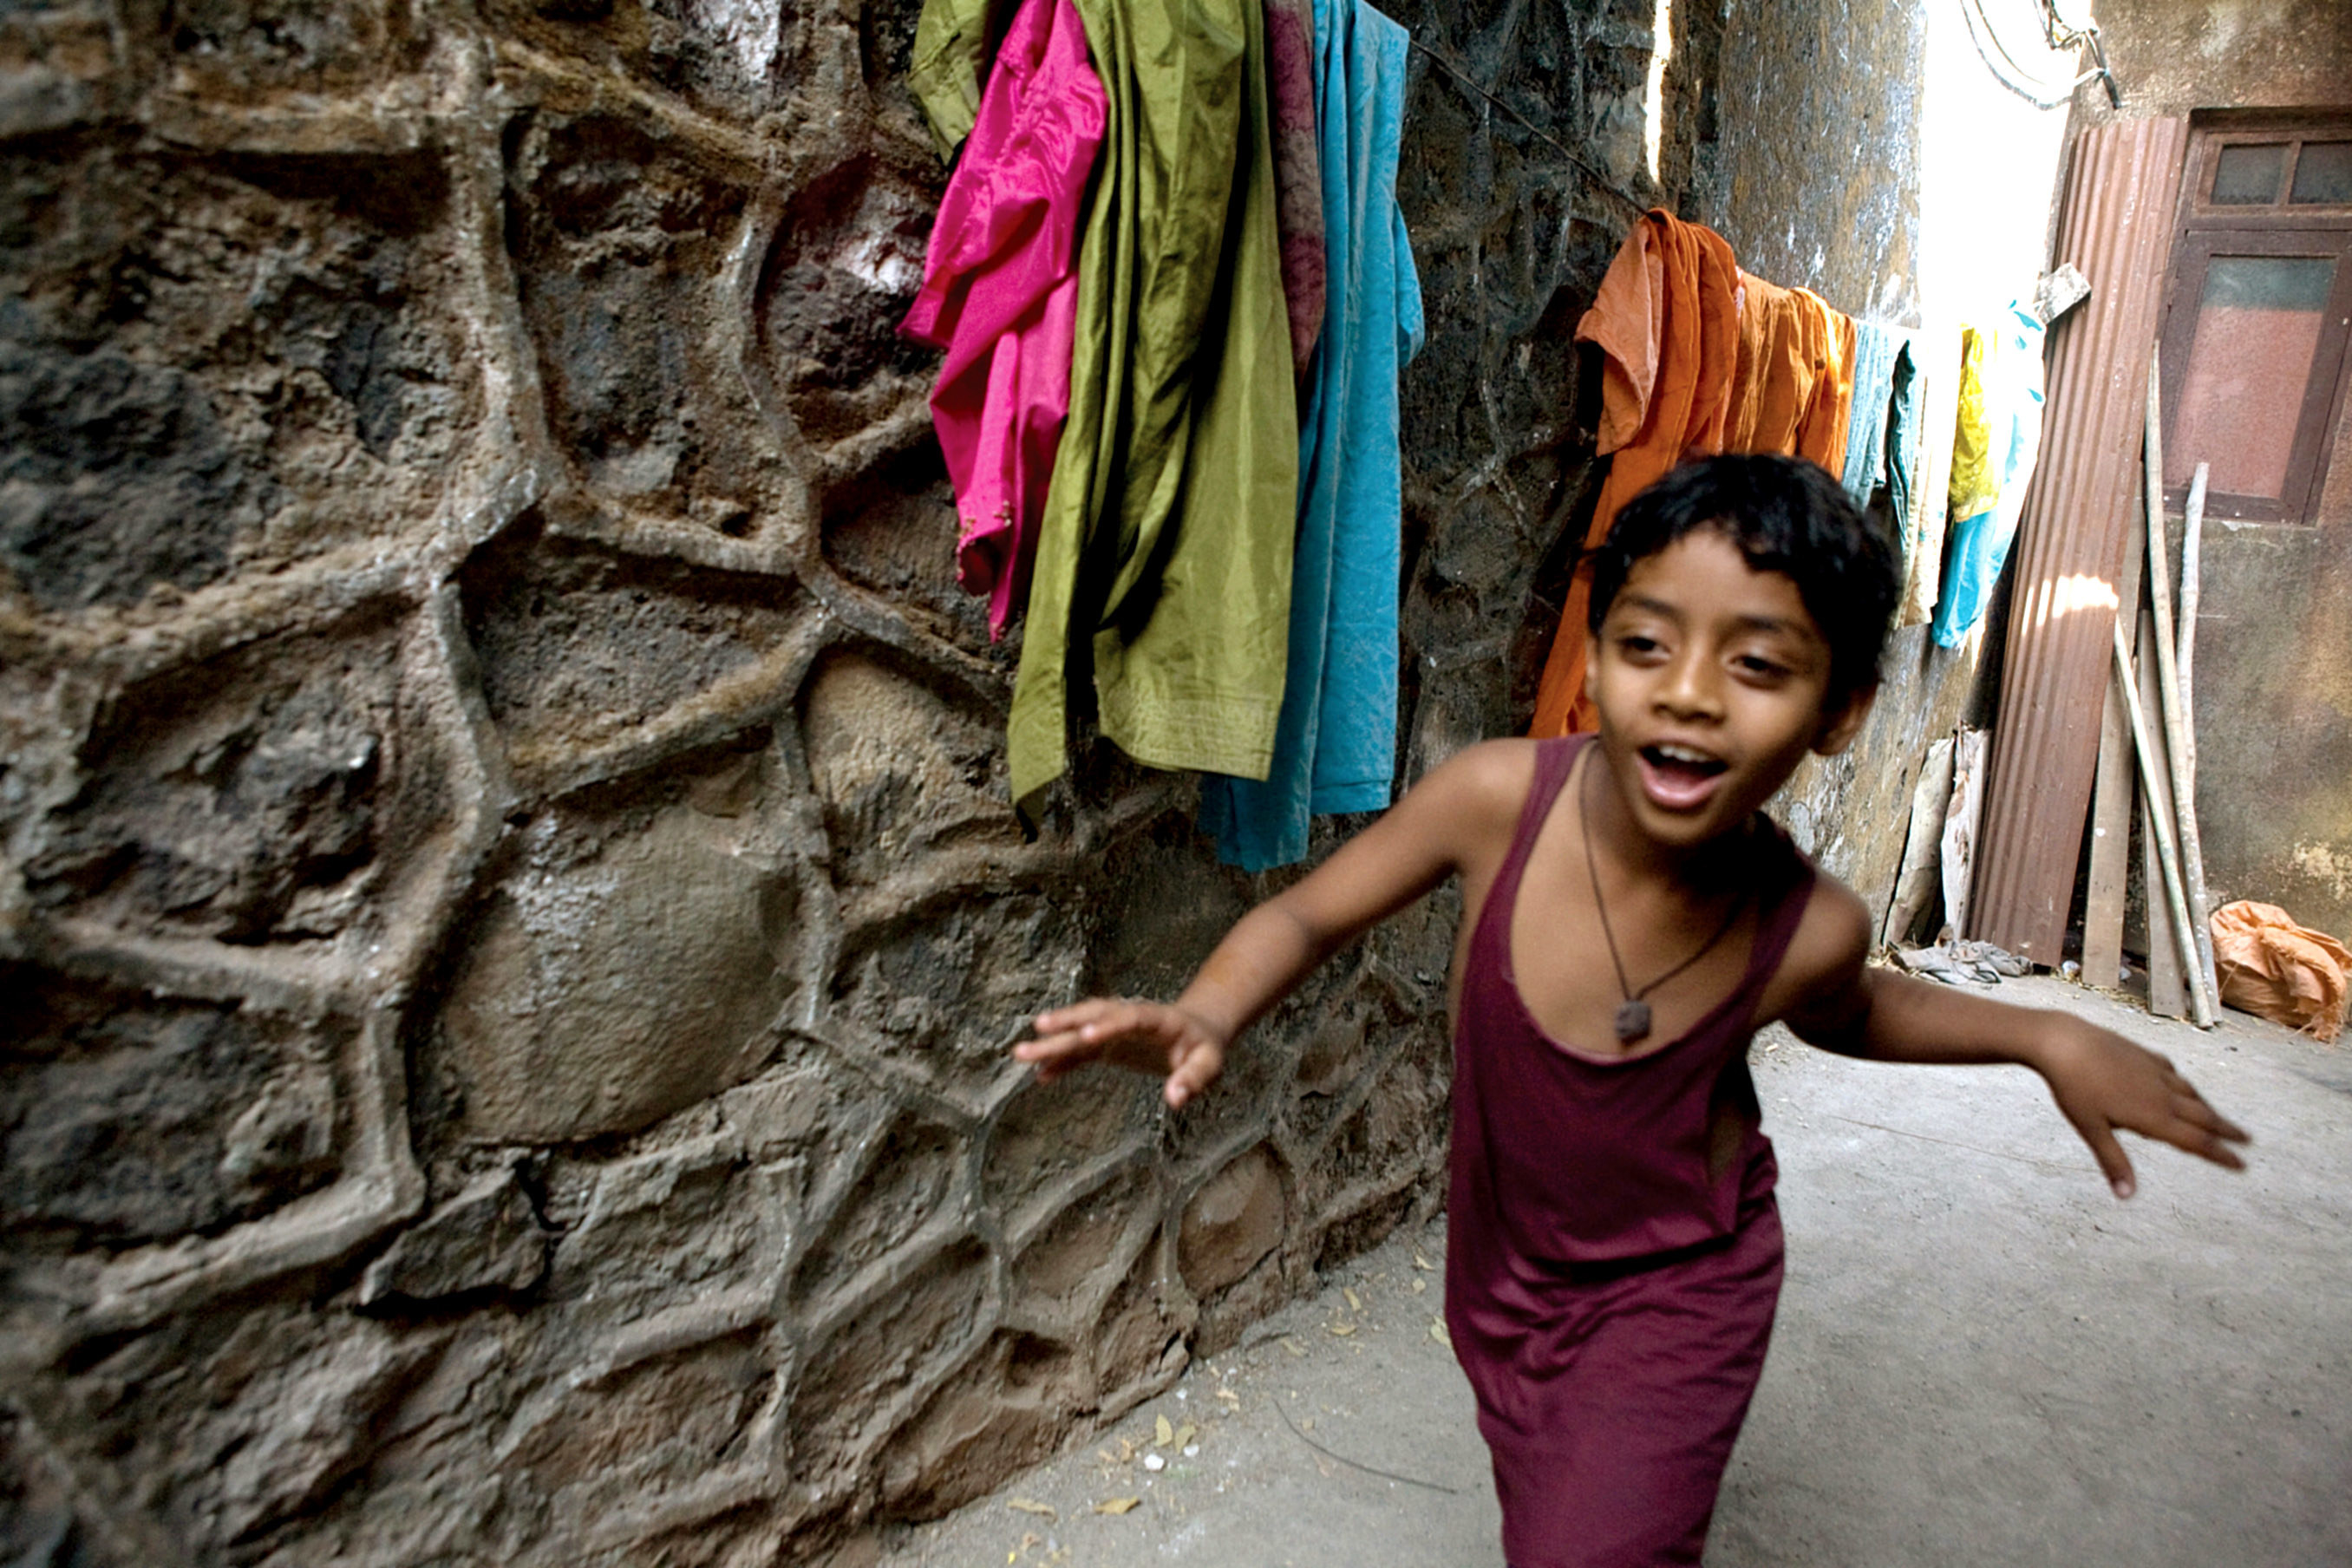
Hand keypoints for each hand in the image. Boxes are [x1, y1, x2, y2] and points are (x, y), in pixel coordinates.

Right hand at [1015, 998, 1229, 1108]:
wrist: (1196, 1031)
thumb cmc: (1204, 1049)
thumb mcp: (1210, 1064)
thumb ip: (1193, 1079)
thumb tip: (1174, 1099)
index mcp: (1158, 1018)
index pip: (1130, 1017)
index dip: (1108, 1025)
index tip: (1086, 1036)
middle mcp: (1129, 1018)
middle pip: (1094, 1017)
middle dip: (1065, 1026)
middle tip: (1036, 1034)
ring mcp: (1114, 1029)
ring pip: (1079, 1030)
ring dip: (1053, 1039)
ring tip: (1022, 1052)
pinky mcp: (1106, 1044)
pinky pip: (1080, 1053)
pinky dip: (1061, 1063)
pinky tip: (1040, 1075)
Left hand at [2033, 1019, 2249, 1198]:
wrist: (2064, 1041)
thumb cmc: (2073, 1088)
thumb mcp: (2091, 1129)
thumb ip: (2113, 1162)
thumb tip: (2126, 1197)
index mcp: (2153, 1117)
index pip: (2195, 1142)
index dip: (2220, 1155)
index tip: (2242, 1165)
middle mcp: (2161, 1094)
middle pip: (2202, 1116)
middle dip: (2226, 1131)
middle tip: (2248, 1141)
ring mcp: (2154, 1071)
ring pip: (2190, 1093)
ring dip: (2208, 1108)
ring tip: (2219, 1118)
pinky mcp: (2143, 1054)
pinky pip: (2171, 1072)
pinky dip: (2183, 1084)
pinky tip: (2181, 1084)